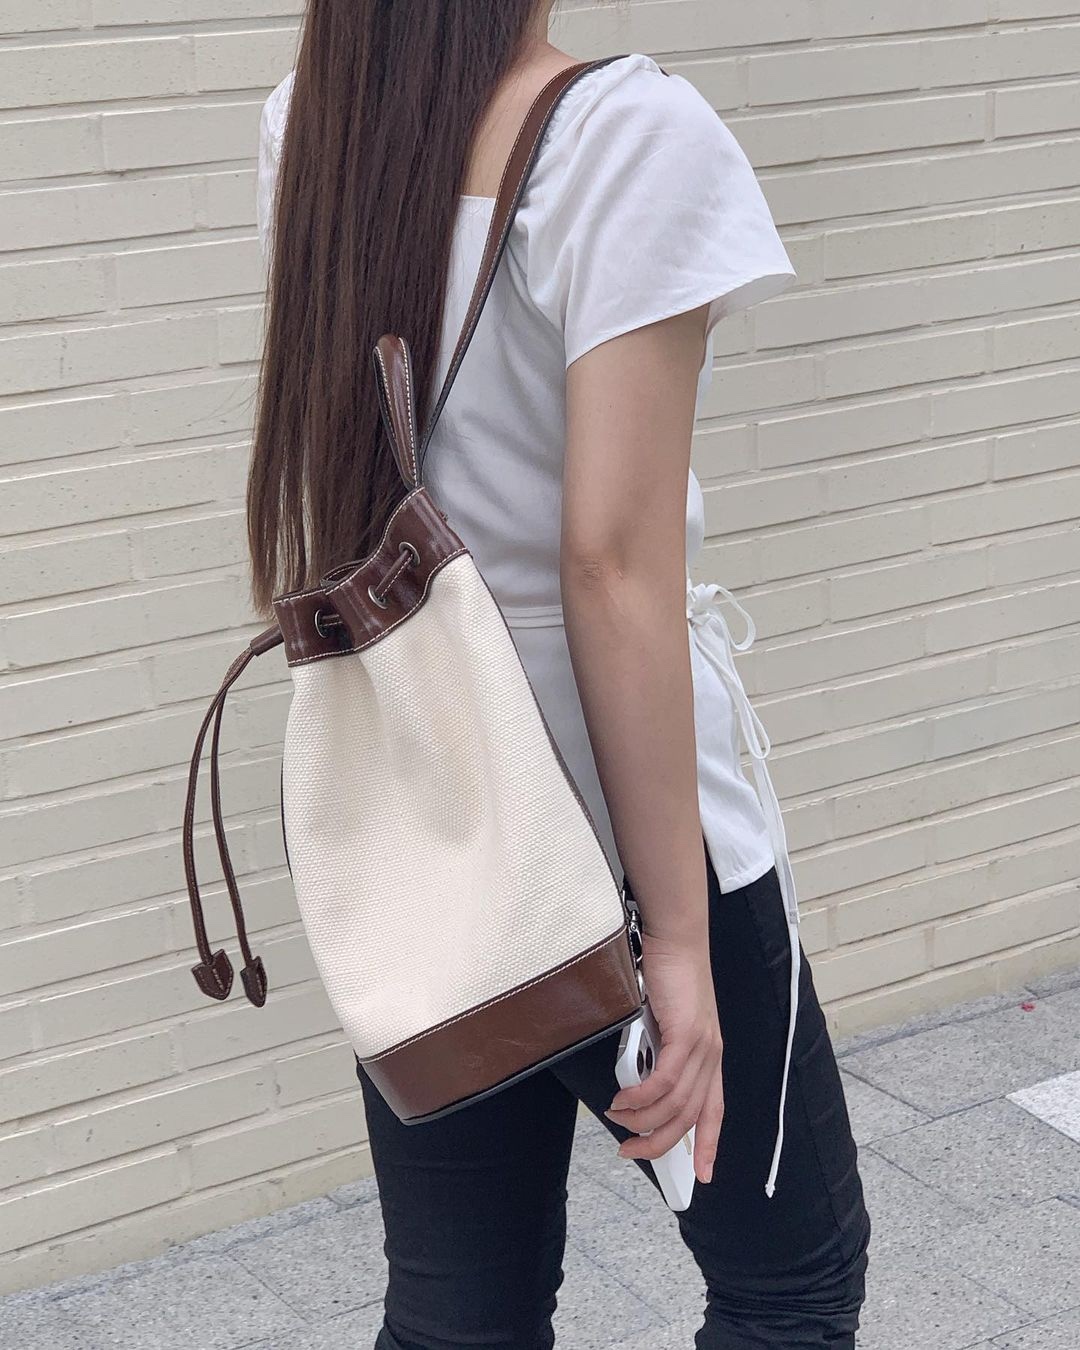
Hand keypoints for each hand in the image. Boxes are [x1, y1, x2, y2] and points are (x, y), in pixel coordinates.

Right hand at [604, 929, 724, 1184]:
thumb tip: (638, 1080)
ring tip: (616, 1116)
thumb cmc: (666, 975)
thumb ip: (659, 1052)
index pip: (714, 1110)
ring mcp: (701, 1047)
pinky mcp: (685, 1035)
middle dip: (658, 1144)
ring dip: (640, 1119)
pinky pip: (664, 1081)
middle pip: (688, 1118)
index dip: (708, 1144)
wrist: (675, 940)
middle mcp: (711, 1056)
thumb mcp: (664, 1023)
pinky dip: (641, 1096)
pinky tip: (623, 1098)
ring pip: (674, 1104)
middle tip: (628, 1149)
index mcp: (710, 1056)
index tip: (702, 1175)